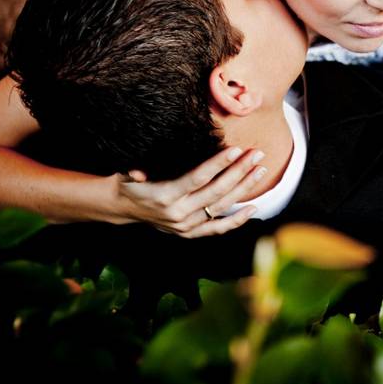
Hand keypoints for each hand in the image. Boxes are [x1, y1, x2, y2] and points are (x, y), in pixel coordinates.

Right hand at [115, 147, 266, 237]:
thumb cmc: (128, 183)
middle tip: (257, 154)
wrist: (122, 207)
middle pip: (216, 191)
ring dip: (244, 189)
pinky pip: (217, 229)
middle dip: (239, 171)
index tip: (237, 150)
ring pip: (221, 207)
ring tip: (260, 170)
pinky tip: (254, 208)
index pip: (198, 178)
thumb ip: (134, 172)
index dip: (218, 164)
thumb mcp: (126, 174)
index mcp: (165, 196)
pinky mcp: (190, 233)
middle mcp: (178, 213)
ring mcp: (186, 225)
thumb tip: (137, 172)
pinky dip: (237, 220)